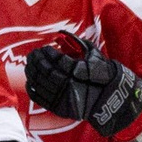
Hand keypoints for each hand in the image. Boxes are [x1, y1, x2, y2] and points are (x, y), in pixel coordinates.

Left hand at [24, 40, 141, 138]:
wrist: (111, 99)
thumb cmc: (103, 75)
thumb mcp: (95, 56)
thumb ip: (79, 43)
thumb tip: (62, 33)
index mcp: (78, 71)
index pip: (57, 60)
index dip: (48, 53)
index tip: (44, 48)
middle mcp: (69, 84)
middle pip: (46, 71)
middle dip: (37, 61)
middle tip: (33, 54)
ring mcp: (64, 98)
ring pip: (41, 84)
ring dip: (33, 73)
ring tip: (30, 65)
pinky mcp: (60, 108)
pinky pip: (41, 99)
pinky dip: (33, 89)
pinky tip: (30, 81)